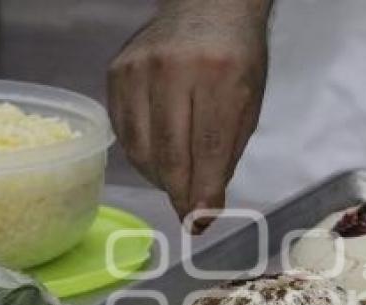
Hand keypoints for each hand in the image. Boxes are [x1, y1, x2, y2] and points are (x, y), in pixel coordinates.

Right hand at [108, 0, 270, 231]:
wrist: (209, 7)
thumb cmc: (238, 59)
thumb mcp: (248, 105)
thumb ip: (227, 154)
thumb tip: (204, 205)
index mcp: (219, 76)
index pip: (208, 150)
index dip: (204, 193)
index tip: (202, 222)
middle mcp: (174, 70)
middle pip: (170, 154)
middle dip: (180, 194)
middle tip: (189, 215)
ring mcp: (139, 69)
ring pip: (141, 149)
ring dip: (160, 178)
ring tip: (177, 185)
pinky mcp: (116, 73)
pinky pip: (124, 132)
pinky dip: (141, 155)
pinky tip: (159, 159)